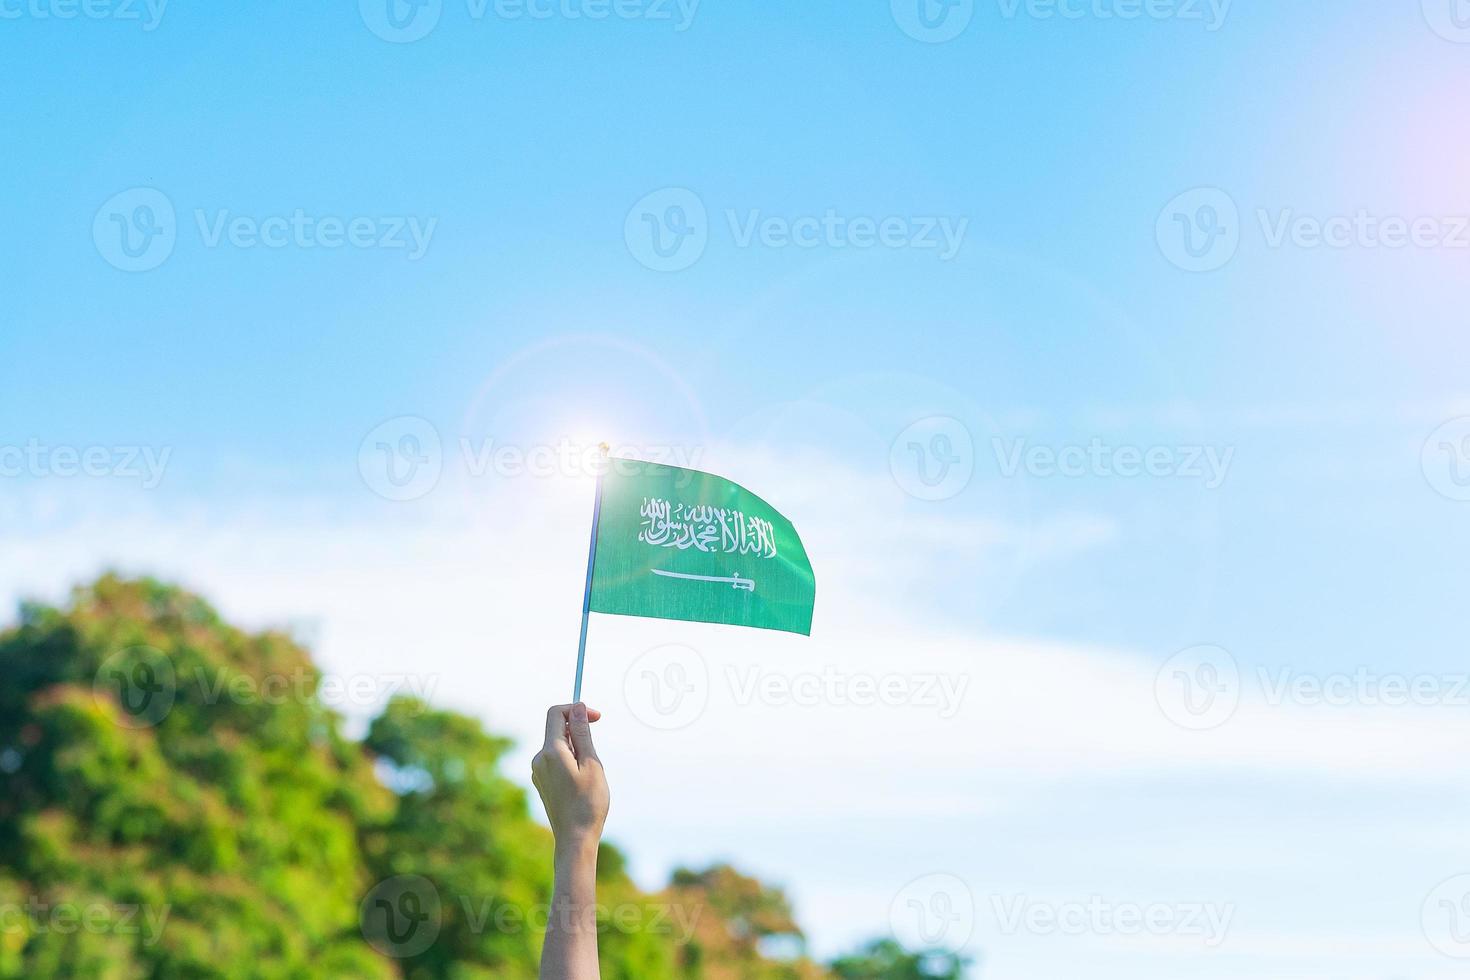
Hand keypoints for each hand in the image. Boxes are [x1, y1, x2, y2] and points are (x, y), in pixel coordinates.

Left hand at [532, 703, 608, 850]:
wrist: (575, 839)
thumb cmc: (588, 803)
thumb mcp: (592, 764)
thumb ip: (583, 733)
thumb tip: (578, 707)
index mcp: (551, 751)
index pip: (556, 713)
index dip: (576, 709)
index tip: (596, 718)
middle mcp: (539, 759)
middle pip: (557, 729)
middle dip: (579, 732)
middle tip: (596, 755)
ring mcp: (538, 772)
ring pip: (558, 746)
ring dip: (576, 749)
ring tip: (589, 774)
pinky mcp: (541, 782)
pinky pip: (555, 760)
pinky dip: (570, 761)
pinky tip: (581, 783)